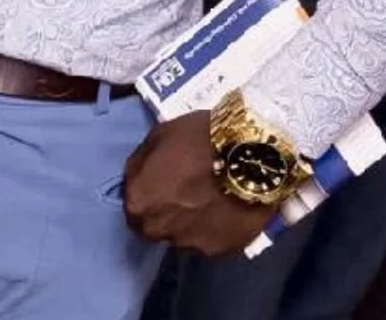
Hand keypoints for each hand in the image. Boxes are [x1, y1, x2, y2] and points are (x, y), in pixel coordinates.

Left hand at [122, 111, 275, 254]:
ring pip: (183, 236)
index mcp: (138, 203)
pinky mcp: (219, 250)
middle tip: (185, 195)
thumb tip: (140, 177)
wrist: (252, 154)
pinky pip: (212, 239)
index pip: (133, 208)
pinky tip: (228, 209)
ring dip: (191, 222)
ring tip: (211, 201)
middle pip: (155, 227)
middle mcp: (158, 230)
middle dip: (166, 213)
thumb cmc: (201, 138)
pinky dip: (216, 227)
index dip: (148, 194)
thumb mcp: (160, 134)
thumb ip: (142, 163)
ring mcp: (189, 243)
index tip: (163, 184)